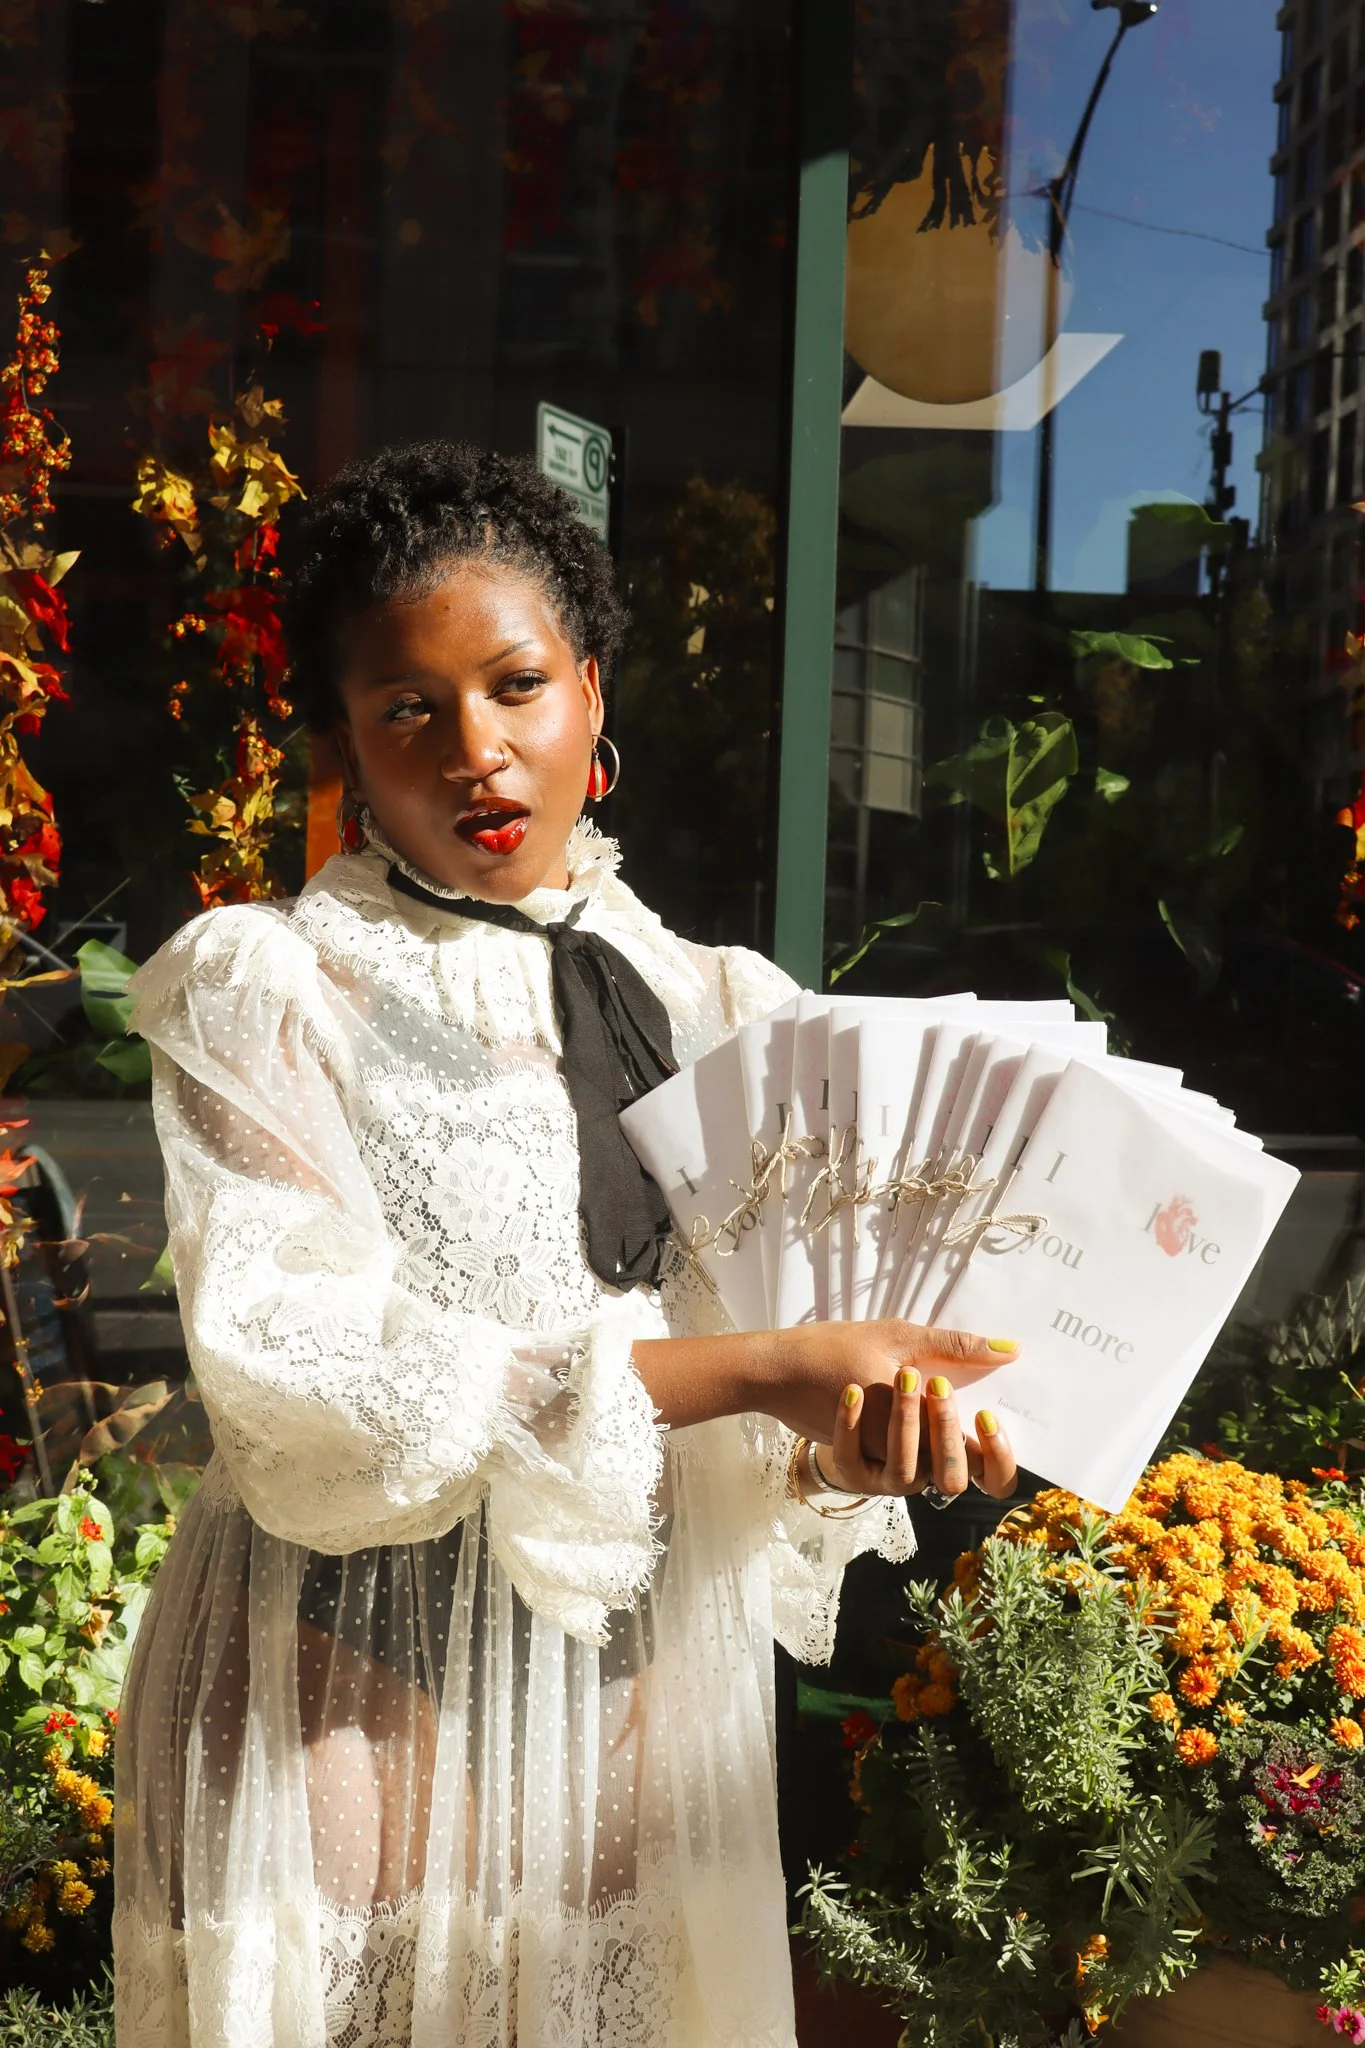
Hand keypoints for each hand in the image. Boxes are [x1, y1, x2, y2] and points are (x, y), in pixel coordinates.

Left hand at [814, 1366, 1017, 1502]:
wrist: (797, 1369)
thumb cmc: (861, 1354)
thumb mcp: (909, 1345)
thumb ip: (957, 1353)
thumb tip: (1012, 1349)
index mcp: (947, 1438)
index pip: (994, 1476)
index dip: (1000, 1458)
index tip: (985, 1416)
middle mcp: (923, 1463)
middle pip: (954, 1478)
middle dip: (948, 1433)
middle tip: (938, 1385)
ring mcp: (886, 1473)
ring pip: (909, 1475)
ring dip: (905, 1427)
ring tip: (900, 1377)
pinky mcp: (850, 1468)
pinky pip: (854, 1461)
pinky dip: (851, 1425)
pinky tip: (851, 1391)